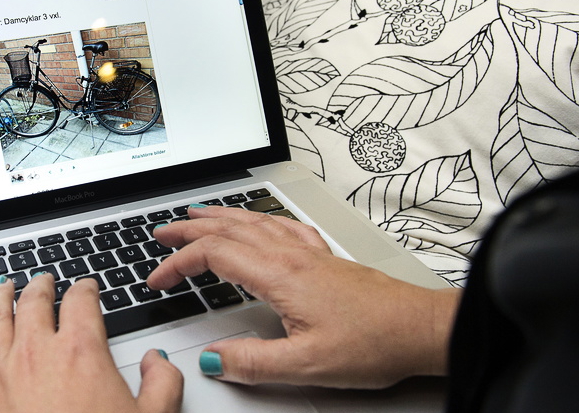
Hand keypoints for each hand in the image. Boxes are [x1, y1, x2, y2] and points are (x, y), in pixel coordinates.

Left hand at [0, 274, 183, 412]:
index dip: (85, 288)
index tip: (86, 288)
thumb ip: (161, 384)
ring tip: (2, 287)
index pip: (81, 301)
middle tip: (43, 280)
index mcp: (80, 351)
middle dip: (40, 286)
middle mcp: (35, 354)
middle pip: (33, 302)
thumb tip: (158, 362)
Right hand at [148, 206, 459, 388]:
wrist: (421, 329)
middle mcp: (293, 255)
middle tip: (163, 232)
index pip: (214, 255)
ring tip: (198, 215)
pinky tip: (260, 222)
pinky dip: (257, 218)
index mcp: (281, 274)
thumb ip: (253, 362)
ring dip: (219, 216)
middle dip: (189, 228)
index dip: (178, 264)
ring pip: (254, 221)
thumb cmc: (376, 342)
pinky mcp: (325, 259)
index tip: (158, 278)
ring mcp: (310, 253)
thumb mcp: (307, 364)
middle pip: (229, 228)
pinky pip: (282, 225)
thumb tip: (213, 359)